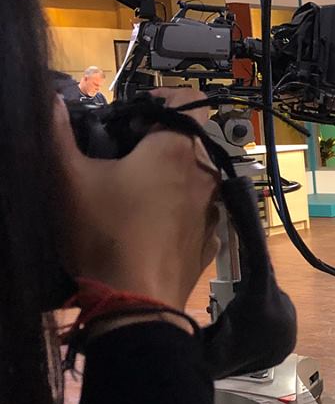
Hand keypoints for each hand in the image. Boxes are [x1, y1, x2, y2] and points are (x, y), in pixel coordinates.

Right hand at [54, 89, 220, 310]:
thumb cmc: (103, 236)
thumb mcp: (67, 179)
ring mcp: (214, 212)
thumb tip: (51, 99)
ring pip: (195, 178)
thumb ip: (58, 132)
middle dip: (159, 141)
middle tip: (121, 156)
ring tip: (131, 194)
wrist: (135, 304)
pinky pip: (197, 213)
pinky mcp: (211, 242)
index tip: (132, 118)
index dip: (161, 101)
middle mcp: (206, 176)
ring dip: (170, 178)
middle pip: (190, 141)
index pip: (191, 101)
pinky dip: (178, 211)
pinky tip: (148, 226)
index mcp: (177, 151)